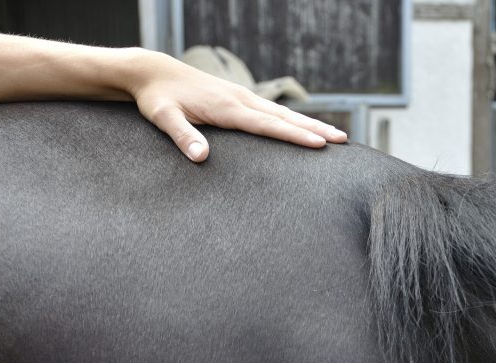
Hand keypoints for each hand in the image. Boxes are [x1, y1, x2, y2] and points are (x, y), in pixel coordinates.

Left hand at [127, 50, 347, 161]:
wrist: (152, 72)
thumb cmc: (157, 98)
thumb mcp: (163, 118)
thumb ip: (182, 136)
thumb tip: (201, 157)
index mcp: (228, 108)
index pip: (268, 125)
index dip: (294, 136)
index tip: (319, 144)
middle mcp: (241, 100)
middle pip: (285, 118)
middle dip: (314, 129)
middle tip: (342, 141)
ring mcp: (242, 97)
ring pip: (282, 113)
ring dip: (309, 124)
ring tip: (335, 135)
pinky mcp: (238, 98)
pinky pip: (272, 111)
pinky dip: (293, 119)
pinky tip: (303, 126)